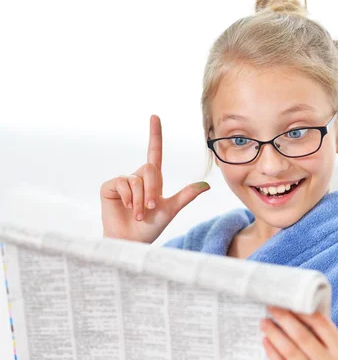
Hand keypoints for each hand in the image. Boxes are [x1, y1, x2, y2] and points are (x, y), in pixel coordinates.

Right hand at [100, 115, 209, 242]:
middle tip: (151, 209)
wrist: (132, 242)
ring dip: (141, 199)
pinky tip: (128, 208)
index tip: (154, 117)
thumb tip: (206, 185)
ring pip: (137, 179)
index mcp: (152, 180)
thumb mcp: (170, 210)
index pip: (154, 152)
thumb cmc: (150, 229)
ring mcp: (123, 182)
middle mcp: (137, 177)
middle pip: (150, 168)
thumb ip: (186, 196)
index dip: (155, 135)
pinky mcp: (109, 187)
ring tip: (139, 214)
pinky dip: (129, 197)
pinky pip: (122, 182)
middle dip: (152, 190)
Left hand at [259, 306, 337, 359]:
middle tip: (270, 307)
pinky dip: (272, 352)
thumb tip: (297, 309)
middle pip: (302, 336)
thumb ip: (323, 336)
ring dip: (274, 333)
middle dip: (284, 319)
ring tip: (264, 322)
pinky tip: (265, 341)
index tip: (287, 302)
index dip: (302, 312)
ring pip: (289, 351)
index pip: (321, 325)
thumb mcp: (336, 356)